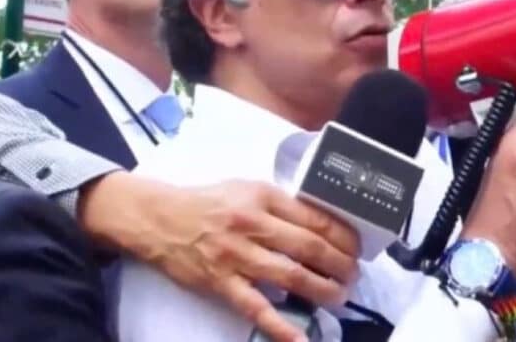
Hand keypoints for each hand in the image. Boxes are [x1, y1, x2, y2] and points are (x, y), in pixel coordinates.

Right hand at [79, 173, 359, 341]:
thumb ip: (281, 205)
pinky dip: (280, 326)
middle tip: (354, 275)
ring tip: (339, 297)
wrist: (158, 217)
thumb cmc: (209, 203)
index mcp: (264, 197)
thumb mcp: (248, 189)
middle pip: (309, 247)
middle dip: (340, 264)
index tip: (357, 248)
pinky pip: (256, 308)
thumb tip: (321, 225)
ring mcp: (237, 256)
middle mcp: (253, 224)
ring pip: (291, 276)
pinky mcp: (220, 282)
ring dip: (322, 289)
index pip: (315, 218)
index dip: (343, 236)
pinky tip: (301, 338)